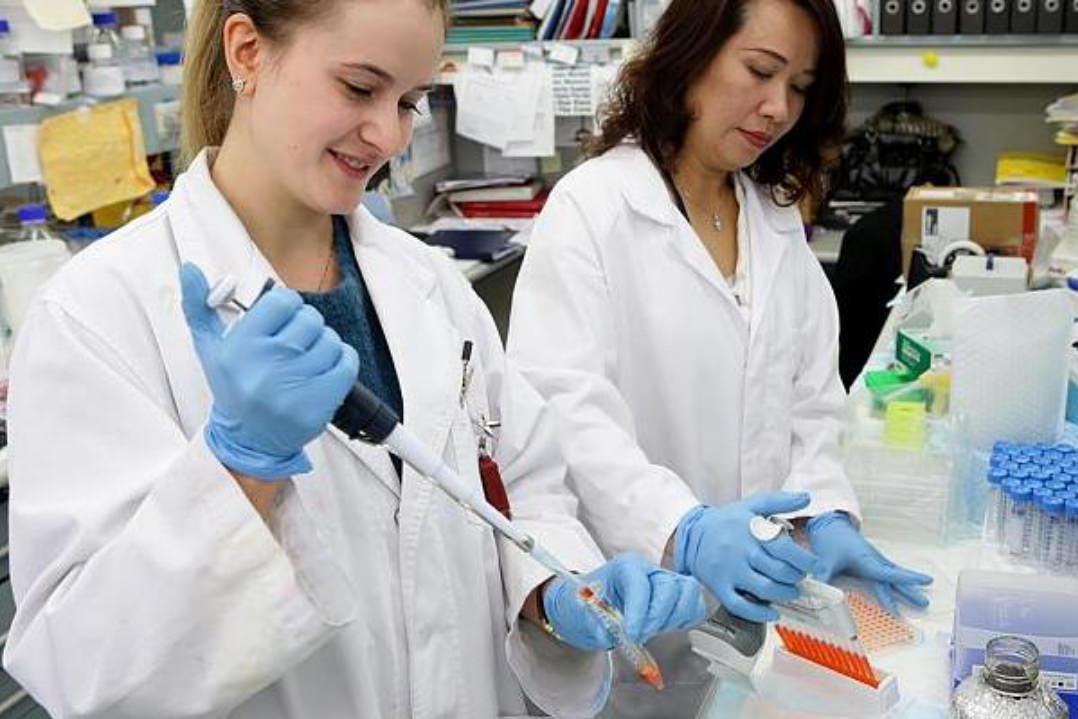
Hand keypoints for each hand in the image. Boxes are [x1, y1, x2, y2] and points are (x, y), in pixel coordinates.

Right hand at [180, 263, 358, 479]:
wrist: (249, 440)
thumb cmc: (233, 388)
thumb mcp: (210, 349)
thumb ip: (198, 307)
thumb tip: (189, 269)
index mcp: (241, 347)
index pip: (283, 301)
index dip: (287, 306)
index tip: (282, 318)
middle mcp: (268, 364)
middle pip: (310, 318)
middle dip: (306, 326)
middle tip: (294, 341)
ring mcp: (296, 385)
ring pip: (330, 340)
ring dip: (324, 344)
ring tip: (307, 358)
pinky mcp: (320, 402)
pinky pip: (346, 362)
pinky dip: (341, 360)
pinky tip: (325, 367)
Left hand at [542, 553, 705, 650]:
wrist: (596, 604)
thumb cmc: (592, 602)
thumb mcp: (581, 610)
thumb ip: (593, 623)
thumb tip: (606, 636)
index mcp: (627, 565)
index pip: (640, 584)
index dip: (638, 612)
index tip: (632, 634)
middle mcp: (651, 570)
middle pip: (670, 588)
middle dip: (656, 618)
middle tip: (639, 635)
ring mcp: (669, 581)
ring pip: (689, 594)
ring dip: (672, 619)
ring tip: (651, 630)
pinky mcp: (680, 596)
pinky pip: (695, 607)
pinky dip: (684, 621)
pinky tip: (664, 627)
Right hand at [674, 492, 816, 622]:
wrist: (690, 533)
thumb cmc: (725, 521)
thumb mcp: (751, 505)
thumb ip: (780, 501)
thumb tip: (806, 497)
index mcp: (752, 531)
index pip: (785, 549)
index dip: (805, 560)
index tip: (813, 565)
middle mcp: (741, 552)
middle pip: (779, 572)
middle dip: (797, 578)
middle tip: (800, 578)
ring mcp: (730, 572)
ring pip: (765, 590)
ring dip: (785, 594)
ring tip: (790, 591)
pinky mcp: (719, 587)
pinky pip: (741, 606)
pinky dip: (760, 613)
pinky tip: (772, 612)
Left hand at [807, 512, 932, 614]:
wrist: (830, 525)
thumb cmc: (830, 541)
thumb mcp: (823, 562)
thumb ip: (822, 580)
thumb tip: (819, 597)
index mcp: (865, 560)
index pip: (887, 573)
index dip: (904, 579)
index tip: (923, 581)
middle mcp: (873, 560)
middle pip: (894, 579)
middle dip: (909, 591)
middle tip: (925, 603)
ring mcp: (875, 561)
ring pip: (894, 577)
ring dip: (907, 589)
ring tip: (923, 601)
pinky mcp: (873, 562)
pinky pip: (889, 573)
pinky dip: (900, 581)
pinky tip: (908, 589)